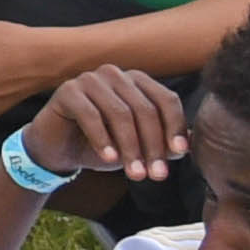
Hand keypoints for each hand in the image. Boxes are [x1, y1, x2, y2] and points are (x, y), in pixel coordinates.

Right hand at [31, 62, 188, 187]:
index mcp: (137, 81)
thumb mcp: (138, 147)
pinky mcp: (68, 91)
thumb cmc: (102, 145)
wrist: (59, 150)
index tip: (179, 153)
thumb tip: (190, 144)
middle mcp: (115, 74)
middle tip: (155, 175)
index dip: (175, 126)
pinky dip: (102, 139)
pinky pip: (91, 115)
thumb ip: (163, 143)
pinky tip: (108, 159)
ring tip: (135, 174)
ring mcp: (90, 79)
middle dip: (152, 145)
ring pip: (120, 113)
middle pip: (145, 108)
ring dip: (130, 147)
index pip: (166, 99)